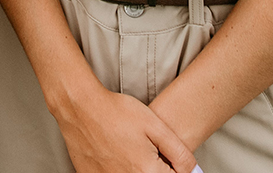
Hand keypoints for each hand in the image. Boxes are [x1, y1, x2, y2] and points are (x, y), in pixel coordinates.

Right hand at [51, 81, 194, 172]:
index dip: (173, 168)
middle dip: (154, 168)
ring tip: (129, 150)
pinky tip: (114, 155)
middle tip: (144, 150)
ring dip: (136, 169)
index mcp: (147, 172)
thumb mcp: (155, 125)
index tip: (165, 157)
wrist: (79, 106)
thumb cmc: (117, 111)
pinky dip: (117, 169)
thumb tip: (192, 170)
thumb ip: (179, 152)